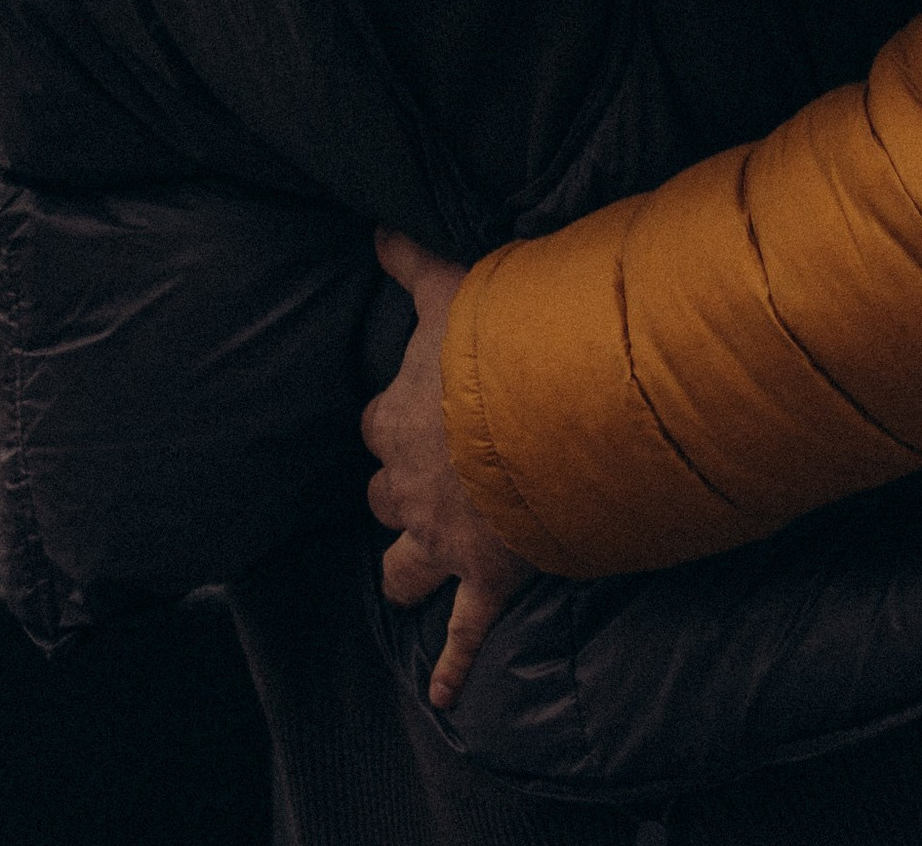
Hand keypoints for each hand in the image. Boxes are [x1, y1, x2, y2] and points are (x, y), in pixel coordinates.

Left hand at [363, 231, 535, 710]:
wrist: (546, 420)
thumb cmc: (499, 350)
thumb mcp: (450, 289)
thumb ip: (410, 260)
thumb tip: (375, 227)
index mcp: (395, 423)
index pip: (377, 426)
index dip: (397, 420)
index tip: (420, 411)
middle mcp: (408, 489)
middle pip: (384, 498)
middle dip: (402, 493)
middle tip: (432, 481)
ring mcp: (444, 542)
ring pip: (402, 569)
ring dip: (409, 569)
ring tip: (416, 570)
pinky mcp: (484, 581)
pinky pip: (463, 636)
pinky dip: (452, 667)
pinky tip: (442, 694)